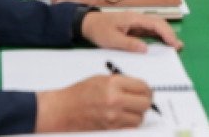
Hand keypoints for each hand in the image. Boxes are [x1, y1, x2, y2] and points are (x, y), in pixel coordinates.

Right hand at [35, 74, 151, 131]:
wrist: (62, 110)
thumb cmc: (79, 94)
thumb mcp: (102, 79)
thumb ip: (122, 82)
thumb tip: (140, 88)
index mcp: (114, 84)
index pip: (143, 87)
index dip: (147, 89)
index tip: (146, 91)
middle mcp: (115, 101)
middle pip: (145, 103)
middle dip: (145, 101)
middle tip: (142, 100)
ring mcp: (112, 117)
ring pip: (139, 118)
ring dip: (137, 114)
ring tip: (129, 110)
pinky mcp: (109, 130)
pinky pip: (129, 128)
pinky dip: (129, 124)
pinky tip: (123, 118)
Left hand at [81, 10, 182, 51]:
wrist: (88, 24)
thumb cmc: (99, 30)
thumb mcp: (112, 40)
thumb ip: (129, 44)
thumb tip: (146, 48)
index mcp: (134, 19)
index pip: (155, 24)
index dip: (167, 33)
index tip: (174, 43)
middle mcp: (138, 19)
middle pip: (159, 23)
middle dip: (170, 34)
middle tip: (178, 46)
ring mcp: (136, 23)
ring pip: (156, 27)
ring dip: (166, 35)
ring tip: (175, 46)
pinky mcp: (134, 28)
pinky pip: (149, 31)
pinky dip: (158, 37)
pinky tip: (162, 44)